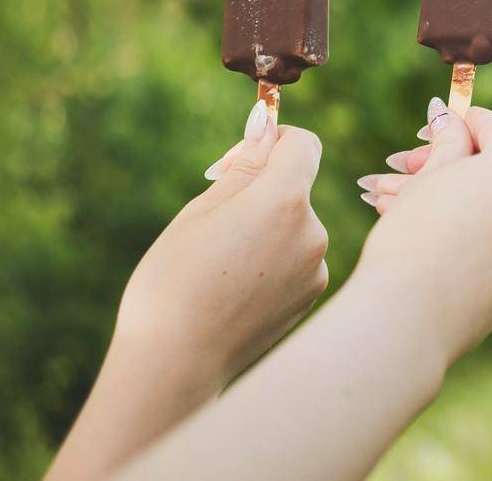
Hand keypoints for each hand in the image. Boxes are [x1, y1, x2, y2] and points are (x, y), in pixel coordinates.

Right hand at [117, 100, 328, 385]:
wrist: (176, 362)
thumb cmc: (174, 281)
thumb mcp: (200, 211)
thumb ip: (243, 168)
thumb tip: (268, 129)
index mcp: (284, 201)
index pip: (304, 145)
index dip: (273, 142)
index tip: (238, 161)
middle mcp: (313, 231)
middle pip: (296, 187)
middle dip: (261, 190)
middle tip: (213, 219)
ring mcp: (316, 266)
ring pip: (293, 225)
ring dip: (265, 228)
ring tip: (219, 262)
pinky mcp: (312, 294)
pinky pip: (295, 257)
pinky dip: (271, 259)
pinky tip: (235, 286)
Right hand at [351, 98, 491, 359]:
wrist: (412, 319)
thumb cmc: (418, 235)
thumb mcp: (432, 176)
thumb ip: (449, 140)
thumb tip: (449, 115)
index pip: (490, 125)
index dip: (450, 125)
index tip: (421, 133)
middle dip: (444, 163)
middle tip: (399, 168)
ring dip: (445, 192)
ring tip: (387, 196)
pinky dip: (465, 219)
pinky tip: (415, 219)